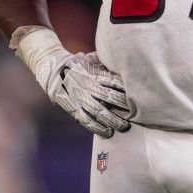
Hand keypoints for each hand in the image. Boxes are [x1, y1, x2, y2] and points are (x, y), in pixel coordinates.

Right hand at [11, 27, 130, 137]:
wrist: (54, 70)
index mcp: (94, 73)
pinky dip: (97, 128)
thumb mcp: (91, 59)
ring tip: (124, 126)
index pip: (114, 81)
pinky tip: (107, 133)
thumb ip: (105, 63)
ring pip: (99, 112)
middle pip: (109, 97)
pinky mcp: (74, 109)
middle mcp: (88, 86)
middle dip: (123, 106)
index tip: (138, 97)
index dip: (126, 90)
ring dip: (112, 120)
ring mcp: (80, 98)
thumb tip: (124, 64)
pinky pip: (86, 121)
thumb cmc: (78, 64)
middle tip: (135, 114)